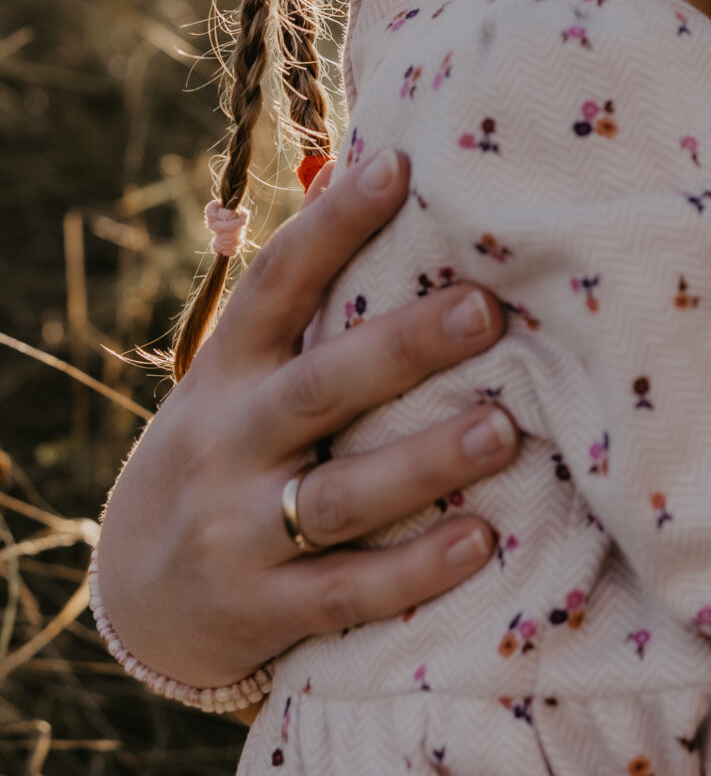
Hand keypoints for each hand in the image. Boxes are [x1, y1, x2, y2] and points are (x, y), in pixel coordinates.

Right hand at [97, 149, 519, 689]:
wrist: (142, 599)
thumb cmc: (231, 448)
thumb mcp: (240, 375)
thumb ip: (301, 296)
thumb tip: (359, 164)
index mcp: (228, 371)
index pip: (276, 283)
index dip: (332, 223)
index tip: (398, 164)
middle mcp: (229, 443)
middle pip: (320, 387)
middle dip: (404, 347)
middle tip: (488, 308)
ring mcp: (240, 531)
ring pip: (339, 496)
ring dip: (424, 461)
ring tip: (504, 430)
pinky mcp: (263, 612)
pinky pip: (346, 593)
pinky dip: (413, 570)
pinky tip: (479, 540)